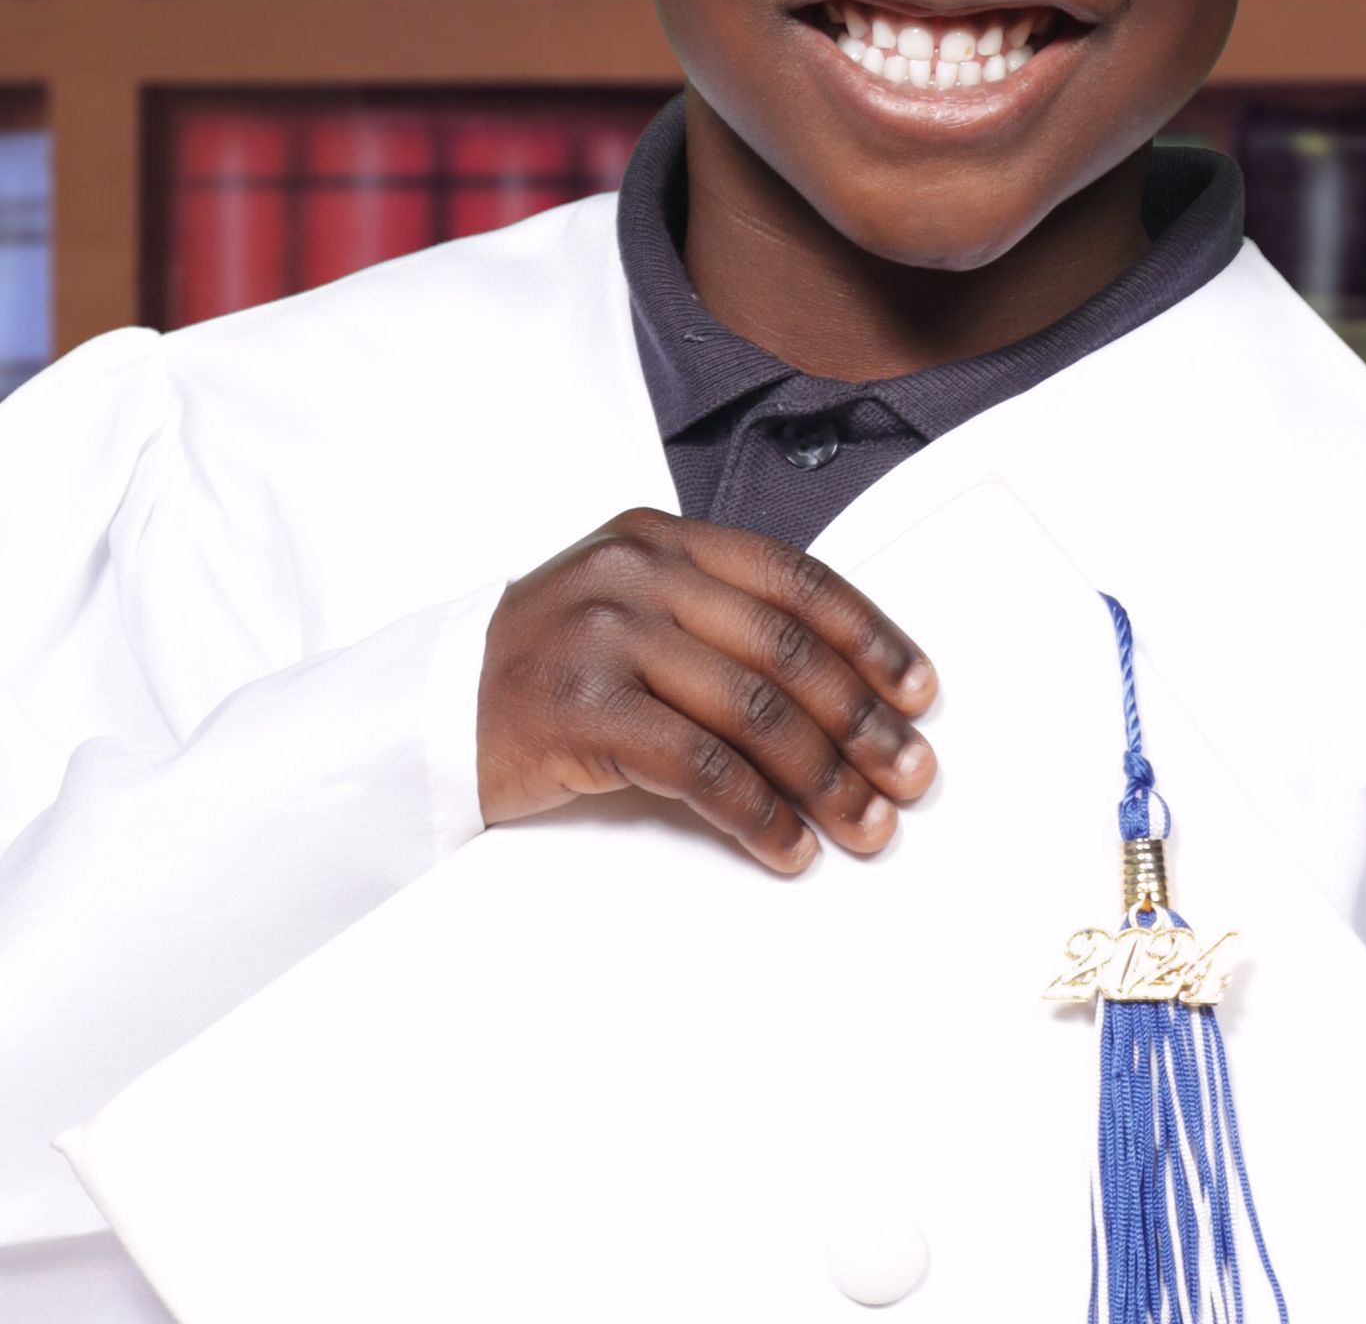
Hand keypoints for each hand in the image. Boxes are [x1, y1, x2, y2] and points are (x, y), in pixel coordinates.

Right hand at [476, 507, 938, 870]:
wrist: (425, 710)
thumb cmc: (541, 667)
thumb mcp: (626, 608)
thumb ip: (713, 617)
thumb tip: (841, 683)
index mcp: (661, 539)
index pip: (795, 578)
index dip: (870, 636)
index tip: (919, 689)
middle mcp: (639, 575)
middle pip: (787, 649)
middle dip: (864, 720)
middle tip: (911, 772)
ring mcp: (607, 638)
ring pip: (755, 711)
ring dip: (826, 778)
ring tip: (865, 823)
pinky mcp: (582, 711)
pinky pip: (700, 767)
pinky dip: (758, 814)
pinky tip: (787, 847)